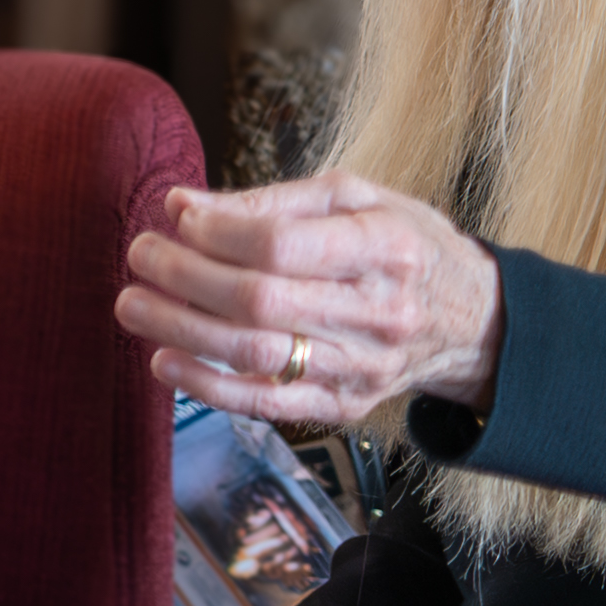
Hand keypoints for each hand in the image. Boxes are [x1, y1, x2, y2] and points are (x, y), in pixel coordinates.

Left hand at [123, 173, 498, 433]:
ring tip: (132, 304)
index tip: (178, 219)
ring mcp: (362, 367)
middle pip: (259, 300)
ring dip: (179, 330)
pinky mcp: (345, 406)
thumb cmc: (403, 246)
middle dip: (183, 276)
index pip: (283, 245)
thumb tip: (183, 205)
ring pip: (254, 355)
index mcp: (386, 248)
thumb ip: (269, 200)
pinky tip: (164, 360)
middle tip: (139, 255)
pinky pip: (266, 404)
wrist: (472, 319)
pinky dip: (206, 386)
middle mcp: (378, 313)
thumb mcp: (356, 199)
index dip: (218, 233)